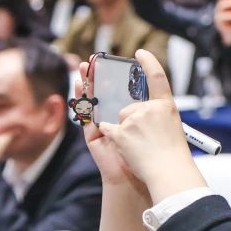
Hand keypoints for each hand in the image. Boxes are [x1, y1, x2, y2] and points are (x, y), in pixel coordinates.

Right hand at [76, 61, 143, 189]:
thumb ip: (148, 112)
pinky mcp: (94, 136)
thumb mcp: (153, 126)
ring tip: (84, 67)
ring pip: (94, 101)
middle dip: (101, 74)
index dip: (130, 71)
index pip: (133, 88)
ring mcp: (106, 126)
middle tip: (97, 58)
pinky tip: (78, 88)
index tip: (135, 53)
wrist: (139, 177)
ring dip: (87, 83)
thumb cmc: (151, 156)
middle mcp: (121, 118)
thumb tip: (143, 97)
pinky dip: (81, 101)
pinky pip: (86, 116)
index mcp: (139, 113)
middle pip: (108, 91)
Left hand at [94, 50, 204, 201]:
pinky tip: (122, 146)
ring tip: (138, 148)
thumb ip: (158, 116)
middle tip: (142, 138)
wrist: (168, 174)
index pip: (157, 77)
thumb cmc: (172, 156)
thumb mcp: (171, 128)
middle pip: (130, 107)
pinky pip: (109, 128)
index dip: (148, 62)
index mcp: (167, 106)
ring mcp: (134, 120)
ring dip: (124, 132)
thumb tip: (143, 111)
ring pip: (120, 119)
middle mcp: (151, 109)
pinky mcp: (121, 132)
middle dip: (130, 121)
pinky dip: (112, 136)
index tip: (140, 53)